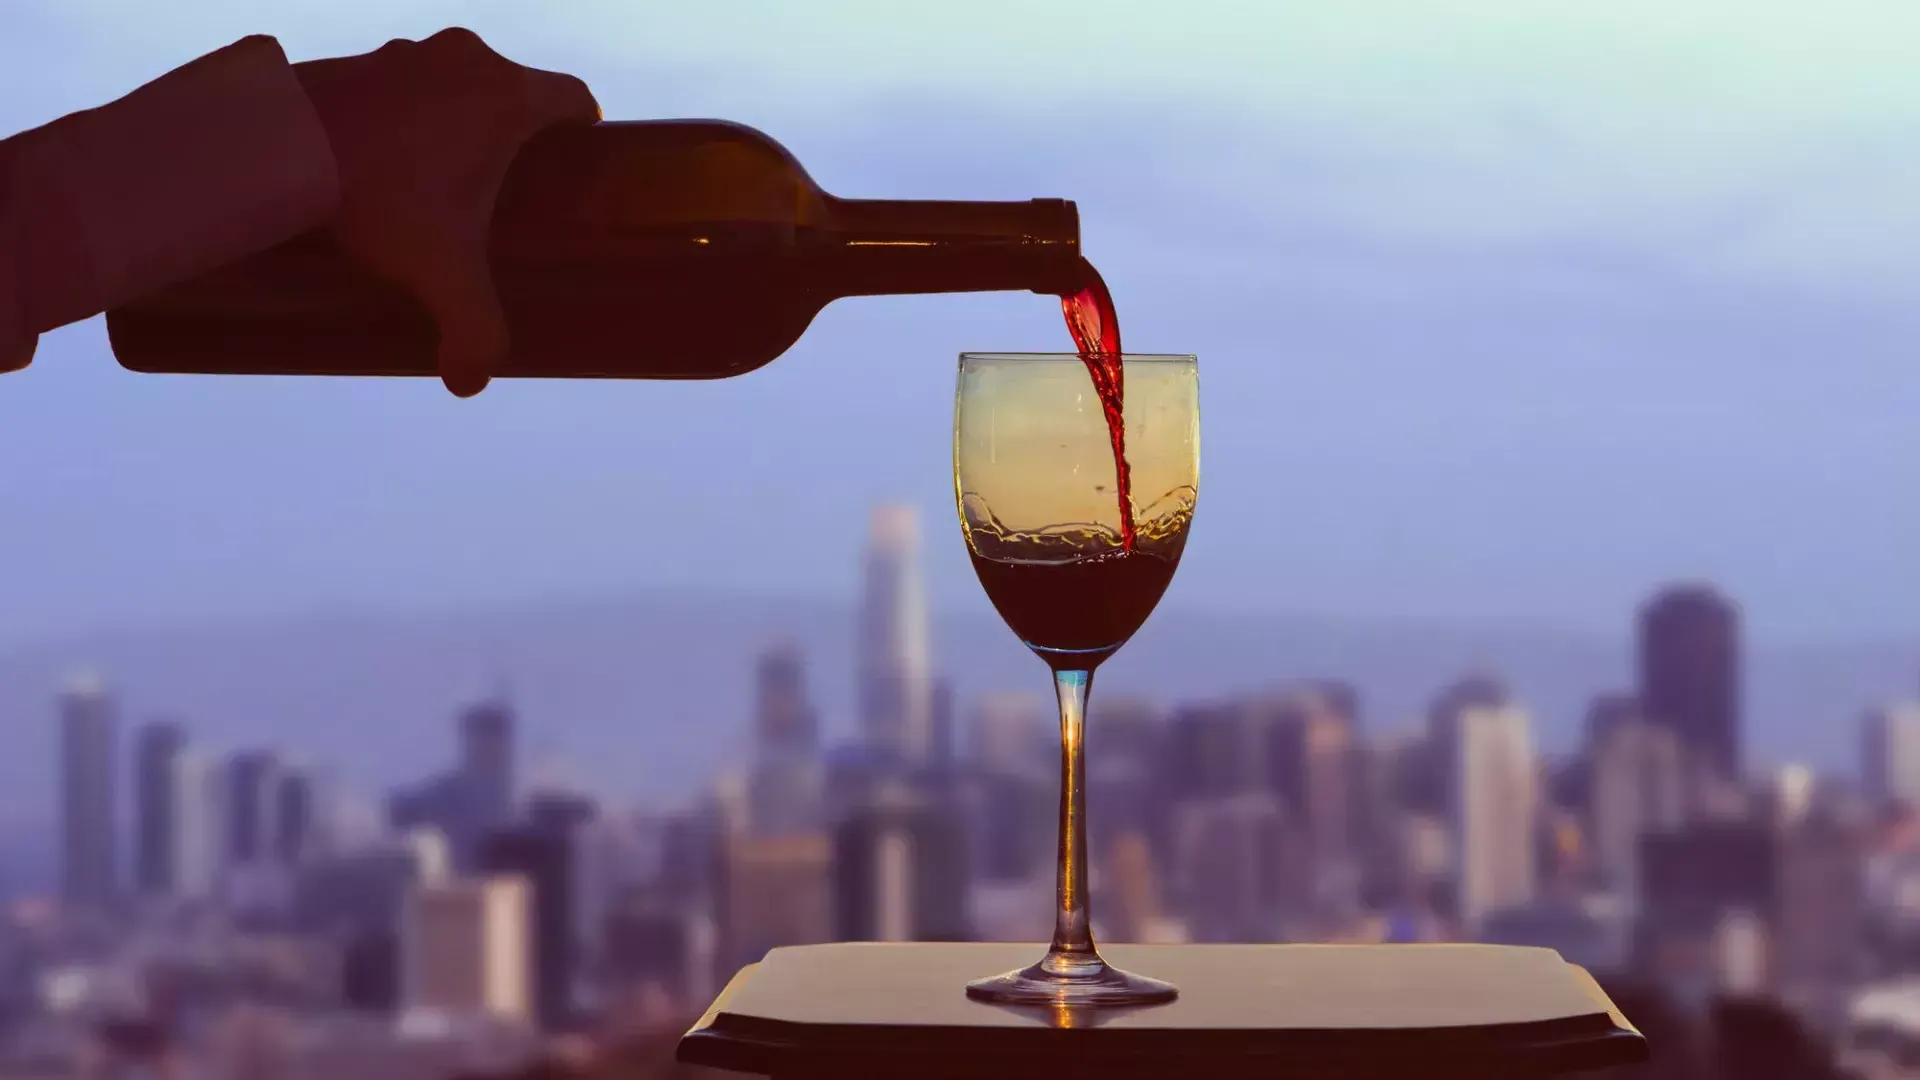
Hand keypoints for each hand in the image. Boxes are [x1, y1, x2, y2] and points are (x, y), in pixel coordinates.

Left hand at [295, 28, 598, 396]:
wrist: (276, 146)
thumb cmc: (380, 196)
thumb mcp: (441, 272)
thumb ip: (472, 329)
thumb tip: (471, 383)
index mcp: (507, 96)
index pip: (572, 98)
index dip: (581, 129)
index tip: (574, 159)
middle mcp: (462, 61)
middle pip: (510, 90)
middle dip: (510, 134)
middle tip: (502, 185)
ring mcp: (402, 53)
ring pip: (449, 84)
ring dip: (450, 121)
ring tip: (435, 178)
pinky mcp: (352, 61)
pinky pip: (395, 86)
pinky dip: (398, 116)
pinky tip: (380, 162)